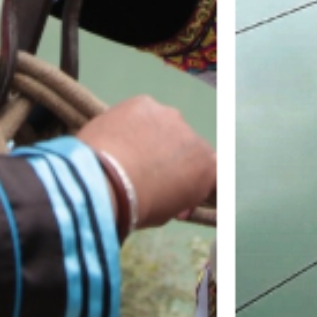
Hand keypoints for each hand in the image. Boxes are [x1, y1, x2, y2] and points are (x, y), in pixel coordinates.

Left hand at [82, 93, 215, 230]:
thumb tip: (171, 191)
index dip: (191, 181)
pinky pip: (139, 115)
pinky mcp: (143, 103)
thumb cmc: (139, 206)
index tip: (173, 193)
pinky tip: (114, 141)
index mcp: (207, 166)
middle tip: (143, 177)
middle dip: (168, 157)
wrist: (106, 183)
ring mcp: (168, 115)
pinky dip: (130, 126)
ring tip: (124, 159)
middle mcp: (193, 135)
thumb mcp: (166, 213)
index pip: (209, 169)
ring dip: (149, 139)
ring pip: (161, 127)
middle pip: (184, 145)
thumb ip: (177, 197)